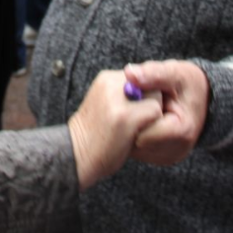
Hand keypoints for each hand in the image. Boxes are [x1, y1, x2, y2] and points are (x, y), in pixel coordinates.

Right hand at [68, 70, 162, 190]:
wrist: (76, 154)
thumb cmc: (96, 134)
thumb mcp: (107, 103)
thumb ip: (125, 94)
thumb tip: (153, 90)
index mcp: (106, 78)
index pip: (143, 78)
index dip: (146, 97)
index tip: (136, 113)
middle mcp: (111, 83)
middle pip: (151, 86)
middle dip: (150, 105)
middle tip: (136, 123)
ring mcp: (117, 99)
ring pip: (156, 99)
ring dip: (152, 116)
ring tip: (134, 130)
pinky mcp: (125, 116)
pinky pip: (155, 113)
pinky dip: (153, 126)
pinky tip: (136, 136)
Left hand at [123, 60, 208, 165]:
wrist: (201, 98)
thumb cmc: (185, 83)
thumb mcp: (174, 74)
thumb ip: (153, 74)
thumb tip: (130, 73)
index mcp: (182, 131)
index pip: (144, 130)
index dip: (133, 112)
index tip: (132, 96)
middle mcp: (176, 150)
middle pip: (136, 141)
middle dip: (129, 121)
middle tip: (129, 101)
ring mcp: (166, 157)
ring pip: (132, 146)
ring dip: (128, 127)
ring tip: (136, 108)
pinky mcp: (157, 157)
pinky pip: (134, 149)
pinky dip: (132, 133)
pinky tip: (137, 118)